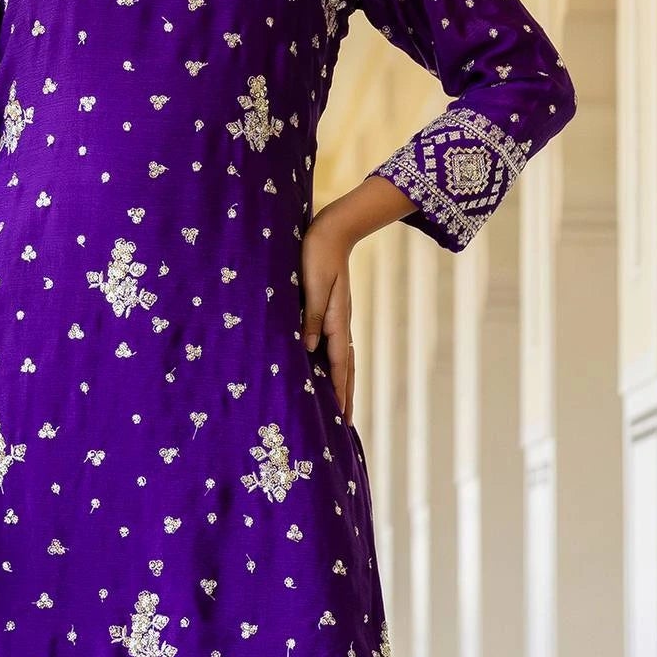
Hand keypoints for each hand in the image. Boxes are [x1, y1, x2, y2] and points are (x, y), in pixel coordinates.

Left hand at [300, 204, 357, 422]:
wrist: (330, 231)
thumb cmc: (317, 256)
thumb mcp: (312, 286)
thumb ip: (312, 317)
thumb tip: (308, 348)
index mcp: (337, 321)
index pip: (339, 364)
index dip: (339, 391)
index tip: (340, 417)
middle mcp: (341, 324)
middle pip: (347, 368)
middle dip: (347, 396)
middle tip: (348, 425)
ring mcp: (339, 319)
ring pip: (344, 359)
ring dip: (344, 384)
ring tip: (343, 406)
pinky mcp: (332, 312)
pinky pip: (337, 346)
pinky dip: (337, 365)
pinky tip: (329, 371)